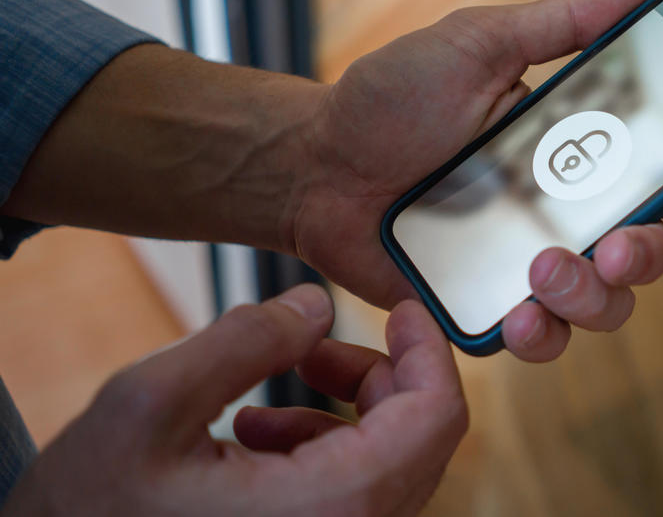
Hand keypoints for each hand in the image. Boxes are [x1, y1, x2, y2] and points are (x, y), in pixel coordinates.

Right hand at [1, 285, 466, 516]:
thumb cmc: (87, 515)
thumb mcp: (149, 404)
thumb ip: (245, 342)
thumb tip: (316, 305)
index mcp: (331, 508)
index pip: (436, 417)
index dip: (429, 349)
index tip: (402, 310)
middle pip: (419, 440)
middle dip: (375, 378)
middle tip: (312, 349)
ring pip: (387, 468)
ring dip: (342, 416)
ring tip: (264, 401)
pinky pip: (351, 499)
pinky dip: (321, 455)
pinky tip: (252, 437)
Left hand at [289, 0, 662, 360]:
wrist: (315, 164)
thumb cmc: (390, 101)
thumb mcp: (476, 44)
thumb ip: (558, 25)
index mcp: (574, 151)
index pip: (660, 178)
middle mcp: (562, 211)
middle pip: (645, 253)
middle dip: (646, 258)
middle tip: (612, 247)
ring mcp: (525, 262)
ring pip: (603, 306)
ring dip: (591, 300)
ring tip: (541, 271)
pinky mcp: (486, 305)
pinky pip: (539, 338)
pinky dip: (540, 337)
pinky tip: (516, 317)